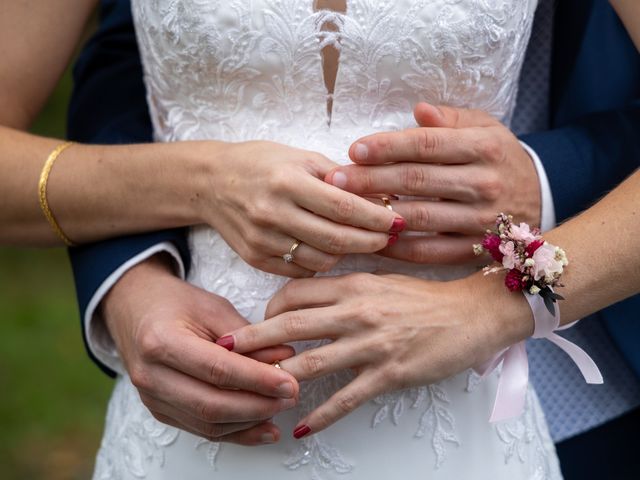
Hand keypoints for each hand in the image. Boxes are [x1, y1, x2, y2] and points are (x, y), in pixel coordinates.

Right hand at [101, 255, 299, 445]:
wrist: (135, 309)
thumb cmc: (174, 303)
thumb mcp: (212, 307)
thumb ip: (248, 336)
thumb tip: (284, 358)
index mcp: (161, 341)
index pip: (217, 369)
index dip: (257, 379)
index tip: (289, 382)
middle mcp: (151, 375)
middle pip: (211, 404)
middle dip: (258, 405)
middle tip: (290, 396)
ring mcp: (152, 398)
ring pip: (208, 424)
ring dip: (250, 421)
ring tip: (281, 408)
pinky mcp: (160, 410)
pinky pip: (202, 430)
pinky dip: (236, 432)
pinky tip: (263, 427)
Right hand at [191, 140, 403, 276]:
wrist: (211, 183)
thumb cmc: (260, 164)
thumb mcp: (300, 157)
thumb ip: (339, 178)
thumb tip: (381, 196)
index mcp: (287, 181)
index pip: (345, 207)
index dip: (377, 218)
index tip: (399, 221)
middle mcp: (273, 213)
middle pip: (336, 239)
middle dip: (371, 241)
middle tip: (390, 237)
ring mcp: (262, 240)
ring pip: (321, 260)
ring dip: (347, 253)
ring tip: (359, 240)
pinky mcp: (255, 259)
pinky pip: (300, 270)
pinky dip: (321, 262)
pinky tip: (329, 249)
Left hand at [218, 271, 533, 436]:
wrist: (472, 313)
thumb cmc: (426, 296)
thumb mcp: (382, 279)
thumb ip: (346, 284)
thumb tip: (311, 294)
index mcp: (353, 284)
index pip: (296, 292)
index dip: (270, 307)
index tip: (258, 323)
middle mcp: (356, 311)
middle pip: (291, 324)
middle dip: (252, 339)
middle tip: (222, 351)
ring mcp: (371, 343)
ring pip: (311, 362)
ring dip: (276, 378)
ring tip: (248, 393)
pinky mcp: (389, 373)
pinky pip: (347, 397)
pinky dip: (322, 416)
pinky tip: (303, 428)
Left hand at [324, 103, 540, 263]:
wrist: (541, 197)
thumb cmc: (499, 158)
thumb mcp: (485, 128)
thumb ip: (451, 119)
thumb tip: (418, 110)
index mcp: (484, 147)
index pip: (427, 144)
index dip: (388, 146)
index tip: (354, 149)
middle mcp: (484, 183)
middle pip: (417, 180)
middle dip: (371, 180)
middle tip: (336, 180)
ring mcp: (481, 220)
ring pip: (420, 217)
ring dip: (379, 214)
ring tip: (345, 209)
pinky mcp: (476, 249)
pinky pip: (431, 252)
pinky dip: (398, 249)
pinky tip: (371, 239)